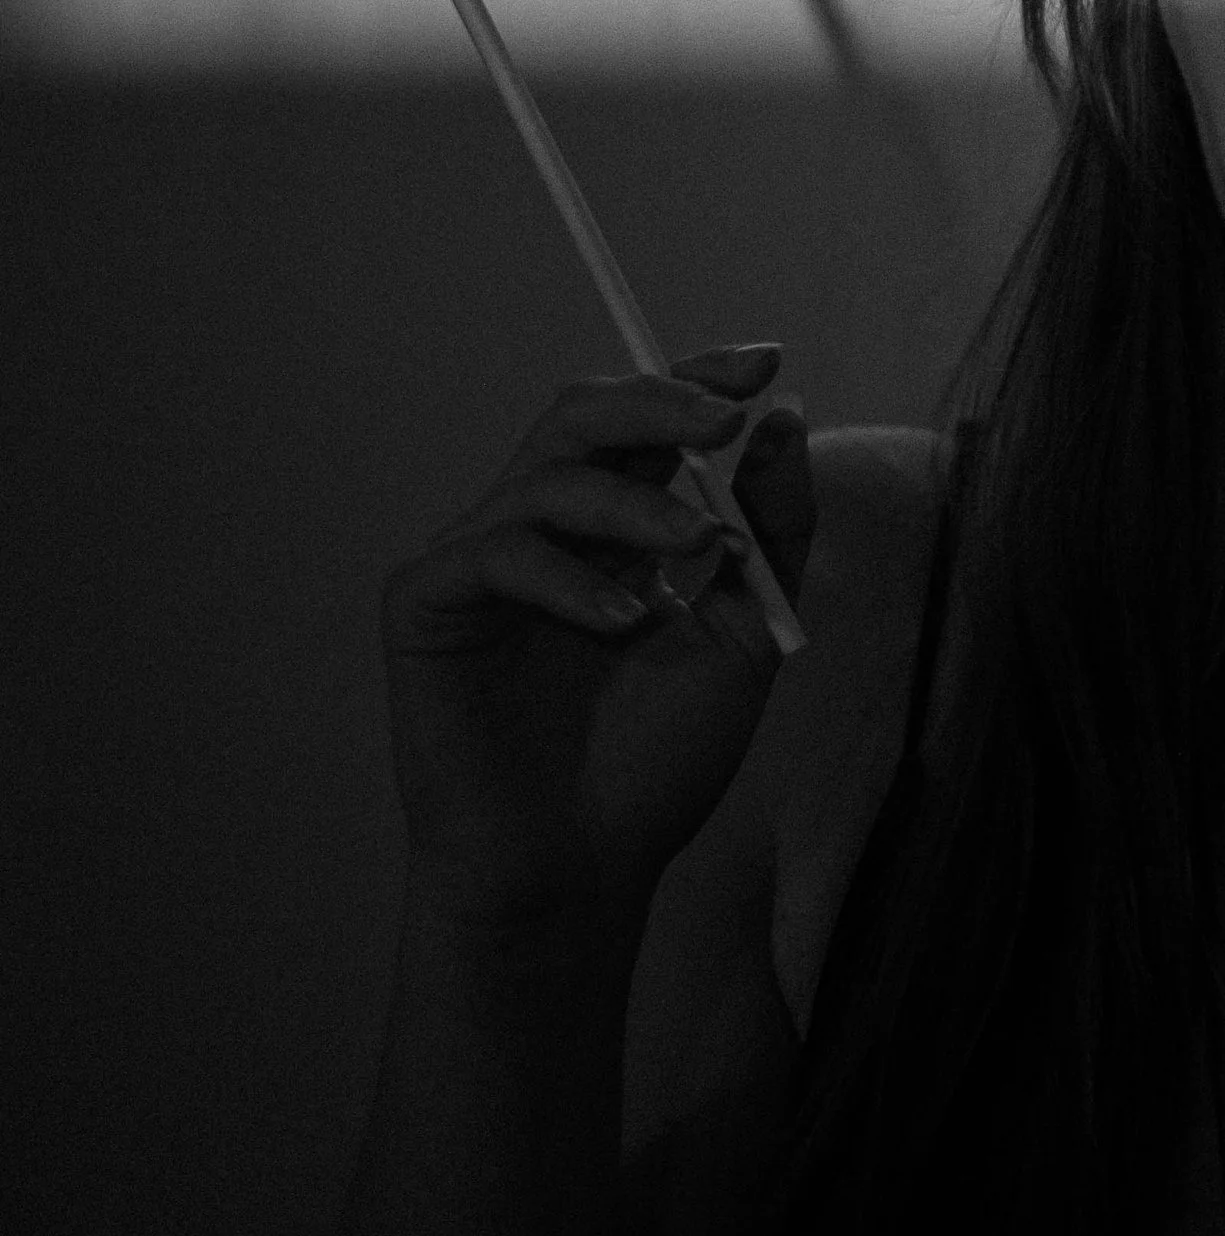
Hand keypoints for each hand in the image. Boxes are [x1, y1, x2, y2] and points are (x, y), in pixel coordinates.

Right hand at [380, 345, 815, 944]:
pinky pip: (494, 552)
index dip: (697, 377)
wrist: (581, 873)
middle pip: (584, 416)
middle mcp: (542, 528)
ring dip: (635, 501)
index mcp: (613, 527)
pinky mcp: (425, 605)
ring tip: (699, 546)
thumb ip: (769, 531)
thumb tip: (788, 417)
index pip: (645, 421)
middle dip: (661, 402)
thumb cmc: (655, 763)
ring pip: (546, 477)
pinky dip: (566, 576)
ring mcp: (478, 561)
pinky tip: (624, 622)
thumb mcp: (744, 635)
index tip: (765, 362)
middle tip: (728, 417)